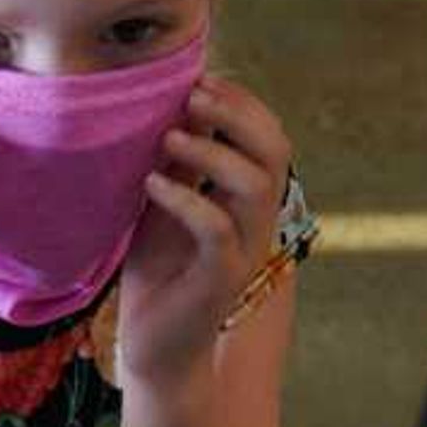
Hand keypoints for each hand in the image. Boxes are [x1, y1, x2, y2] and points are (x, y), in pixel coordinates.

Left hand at [117, 73, 293, 394]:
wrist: (155, 347)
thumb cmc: (160, 274)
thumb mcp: (167, 204)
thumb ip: (182, 162)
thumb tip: (184, 104)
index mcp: (248, 200)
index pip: (270, 137)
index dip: (243, 103)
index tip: (201, 79)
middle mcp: (256, 221)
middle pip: (275, 151)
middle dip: (237, 114)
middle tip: (193, 96)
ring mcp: (244, 249)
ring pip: (254, 185)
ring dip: (211, 151)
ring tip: (167, 139)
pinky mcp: (220, 278)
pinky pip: (216, 228)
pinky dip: (184, 198)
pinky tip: (151, 184)